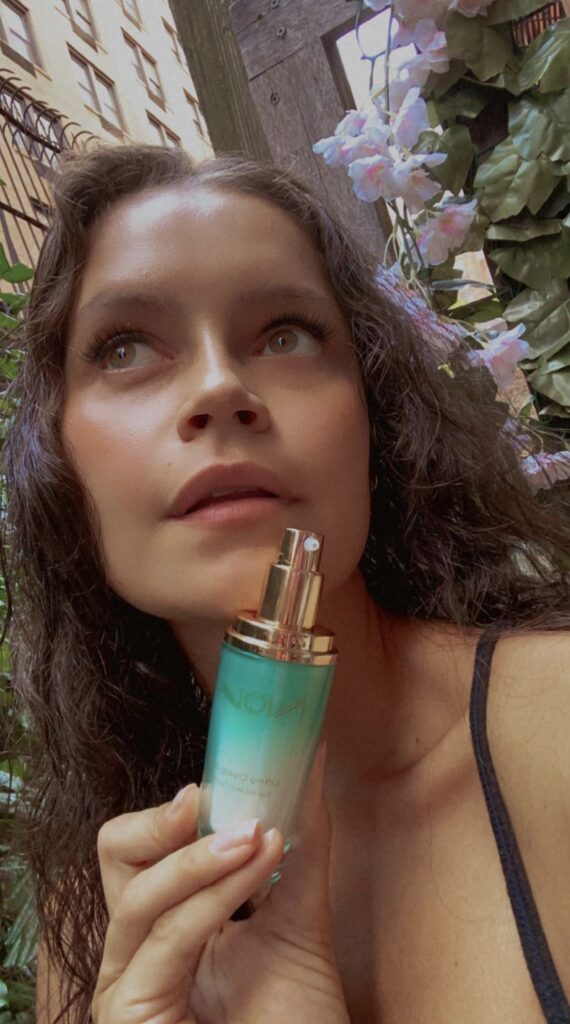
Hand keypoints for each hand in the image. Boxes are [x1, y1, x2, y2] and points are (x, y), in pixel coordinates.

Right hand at [92, 742, 350, 1023]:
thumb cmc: (298, 1021)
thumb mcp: (300, 919)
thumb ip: (302, 845)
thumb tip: (309, 759)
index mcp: (171, 923)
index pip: (140, 849)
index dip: (169, 812)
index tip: (215, 782)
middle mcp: (141, 949)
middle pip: (114, 858)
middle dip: (157, 822)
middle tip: (205, 799)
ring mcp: (131, 984)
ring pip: (139, 895)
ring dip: (201, 857)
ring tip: (258, 834)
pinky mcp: (131, 1015)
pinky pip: (164, 939)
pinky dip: (210, 897)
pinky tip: (252, 865)